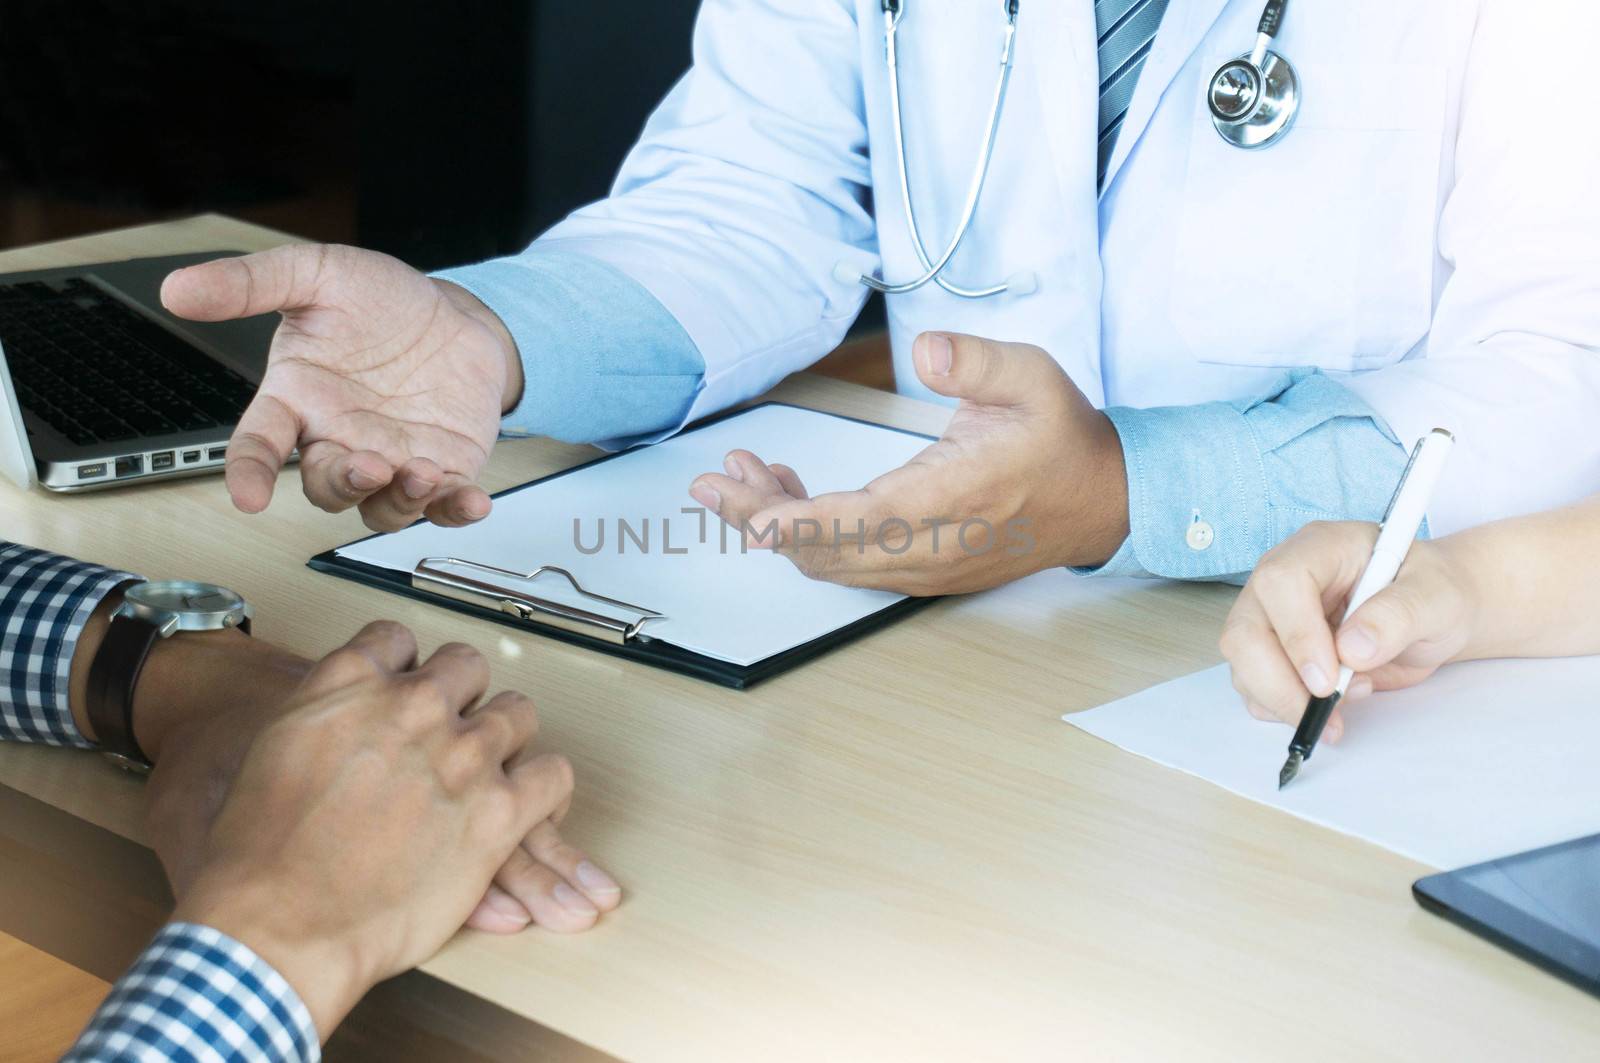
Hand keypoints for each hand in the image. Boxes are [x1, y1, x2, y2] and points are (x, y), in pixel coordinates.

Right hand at [159, 622, 590, 1038]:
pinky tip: (527, 810)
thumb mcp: (264, 752)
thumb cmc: (251, 857)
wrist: (273, 927)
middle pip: (466, 667)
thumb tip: (328, 716)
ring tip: (486, 778)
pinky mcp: (497, 811)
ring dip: (502, 743)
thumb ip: (314, 715)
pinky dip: (544, 792)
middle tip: (446, 743)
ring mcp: (461, 754)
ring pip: (516, 714)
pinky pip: (552, 775)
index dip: (403, 670)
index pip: (397, 638)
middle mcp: (412, 705)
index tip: (402, 697)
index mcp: (347, 682)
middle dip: (459, 700)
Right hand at [161, 245, 524, 530]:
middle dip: (342, 484)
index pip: (258, 444)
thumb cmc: (381, 301)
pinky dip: (456, 511)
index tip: (249, 496)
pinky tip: (473, 502)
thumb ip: (251, 283)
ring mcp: (391, 461)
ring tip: (420, 472)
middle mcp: (339, 440)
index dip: (249, 473)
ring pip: (380, 507)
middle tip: (368, 465)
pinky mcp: (442, 470)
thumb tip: (178, 288)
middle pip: (324, 487)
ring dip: (397, 500)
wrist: (453, 311)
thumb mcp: (317, 274)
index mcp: (298, 401)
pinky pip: (444, 506)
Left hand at [686, 332, 1129, 594]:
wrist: (1101, 500)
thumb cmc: (1061, 437)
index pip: (871, 521)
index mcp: (962, 495)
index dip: (806, 523)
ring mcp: (926, 568)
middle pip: (829, 551)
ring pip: (831, 563)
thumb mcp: (1032, 375)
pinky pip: (847, 564)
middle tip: (711, 484)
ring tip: (739, 476)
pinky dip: (805, 536)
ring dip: (777, 526)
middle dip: (761, 520)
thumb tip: (928, 349)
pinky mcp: (918, 573)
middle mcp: (937, 545)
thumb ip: (978, 361)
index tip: (755, 517)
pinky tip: (782, 495)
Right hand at [1219, 521, 1481, 739]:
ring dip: (1285, 700)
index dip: (1297, 635)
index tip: (1329, 680)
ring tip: (1347, 700)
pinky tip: (1329, 705)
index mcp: (1320, 549)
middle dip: (1278, 682)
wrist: (1433, 612)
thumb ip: (1398, 616)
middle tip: (1325, 712)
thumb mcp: (1436, 597)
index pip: (1281, 583)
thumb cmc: (1434, 592)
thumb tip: (1352, 650)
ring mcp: (1271, 616)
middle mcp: (1282, 580)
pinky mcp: (1272, 651)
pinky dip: (1283, 708)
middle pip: (1246, 630)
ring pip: (1243, 664)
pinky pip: (1254, 686)